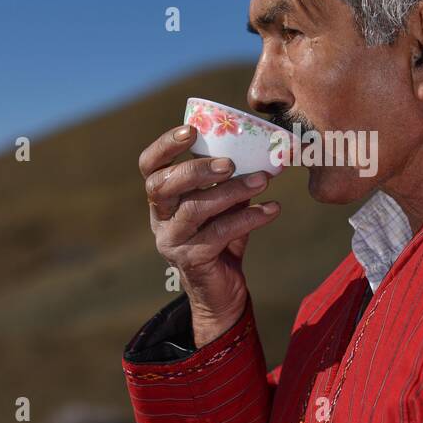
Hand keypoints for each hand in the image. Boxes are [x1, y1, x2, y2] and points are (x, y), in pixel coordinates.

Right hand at [139, 125, 279, 346]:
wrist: (223, 293)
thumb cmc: (222, 239)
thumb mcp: (223, 206)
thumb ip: (229, 181)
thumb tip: (258, 149)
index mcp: (161, 200)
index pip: (149, 167)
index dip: (165, 146)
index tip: (191, 130)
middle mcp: (159, 219)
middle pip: (163, 186)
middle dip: (196, 169)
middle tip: (230, 162)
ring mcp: (172, 241)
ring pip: (195, 209)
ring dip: (231, 191)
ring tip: (262, 181)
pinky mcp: (192, 260)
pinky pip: (220, 233)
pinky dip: (249, 217)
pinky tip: (272, 209)